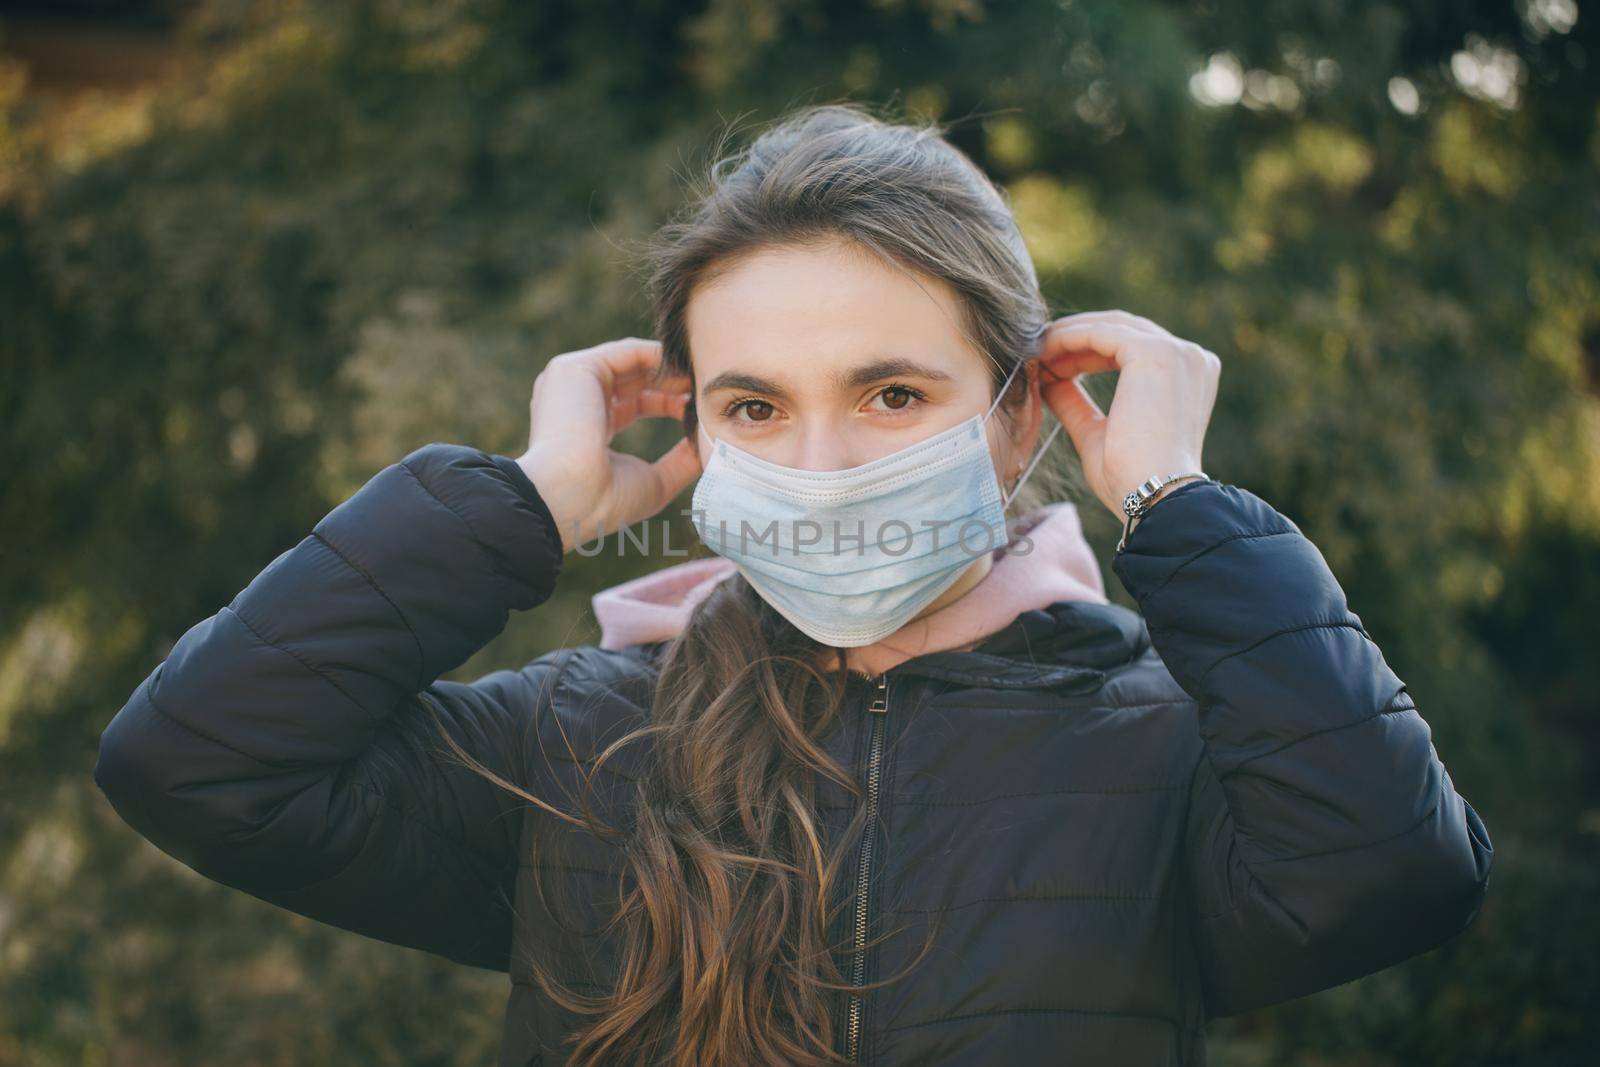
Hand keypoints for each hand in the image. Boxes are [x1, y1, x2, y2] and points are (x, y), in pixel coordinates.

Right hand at [515, 337, 700, 552]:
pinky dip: (658, 357)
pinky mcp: (574, 368)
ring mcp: (572, 384)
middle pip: (634, 381)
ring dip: (669, 369)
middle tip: (706, 388)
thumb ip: (681, 461)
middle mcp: (577, 403)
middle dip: (672, 383)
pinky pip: (625, 351)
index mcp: (588, 431)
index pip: (634, 406)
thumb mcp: (655, 482)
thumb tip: (708, 445)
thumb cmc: (606, 501)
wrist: (571, 497)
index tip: (699, 409)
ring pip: (630, 363)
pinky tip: (684, 370)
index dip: (669, 404)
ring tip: (700, 378)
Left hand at [1035, 309, 1220, 518]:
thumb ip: (1076, 405)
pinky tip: (1042, 352)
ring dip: (1067, 337)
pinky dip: (1068, 338)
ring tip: (1034, 352)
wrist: (1154, 496)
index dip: (1086, 354)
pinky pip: (1100, 333)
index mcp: (1187, 377)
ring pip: (1109, 327)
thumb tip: (1049, 382)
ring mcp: (1177, 352)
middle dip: (1075, 341)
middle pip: (1120, 331)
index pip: (1131, 348)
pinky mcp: (1155, 352)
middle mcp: (1190, 358)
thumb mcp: (1097, 434)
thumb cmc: (1130, 479)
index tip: (1049, 366)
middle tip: (1036, 354)